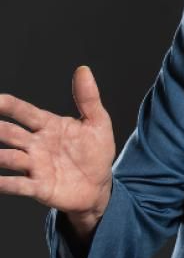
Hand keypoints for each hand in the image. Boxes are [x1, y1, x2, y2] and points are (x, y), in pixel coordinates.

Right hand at [0, 66, 115, 217]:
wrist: (100, 186)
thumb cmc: (96, 152)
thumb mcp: (97, 123)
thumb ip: (88, 99)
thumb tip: (84, 69)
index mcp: (47, 126)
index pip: (23, 111)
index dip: (8, 105)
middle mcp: (36, 145)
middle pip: (9, 133)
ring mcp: (35, 166)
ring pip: (9, 158)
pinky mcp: (39, 188)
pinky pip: (18, 185)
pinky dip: (4, 184)